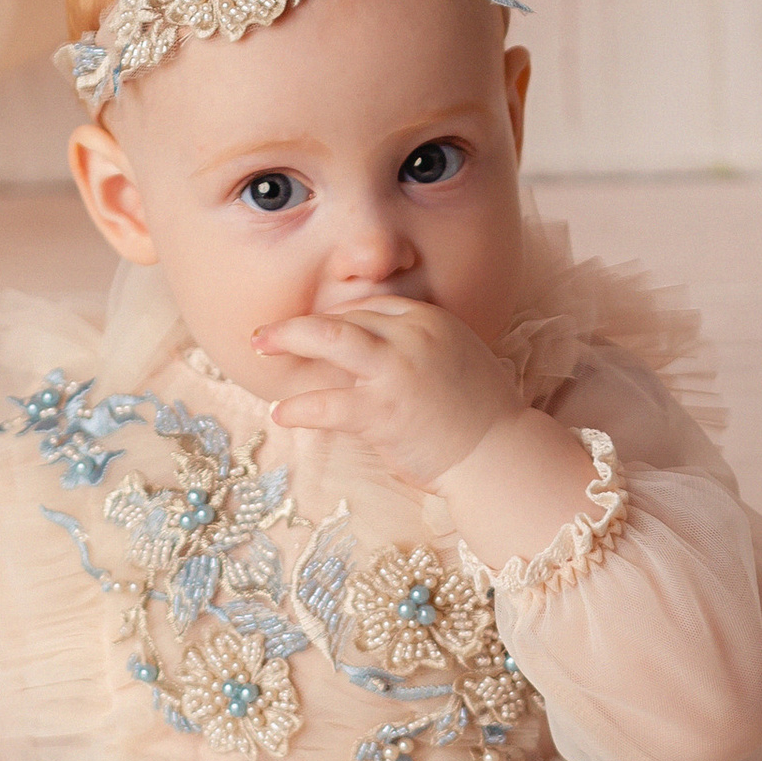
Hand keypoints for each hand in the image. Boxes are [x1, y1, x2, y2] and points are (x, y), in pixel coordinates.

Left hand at [253, 297, 522, 489]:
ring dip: (287, 339)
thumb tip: (383, 349)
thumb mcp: (459, 360)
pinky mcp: (383, 411)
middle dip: (299, 322)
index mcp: (433, 320)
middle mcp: (413, 336)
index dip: (339, 317)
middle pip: (344, 315)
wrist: (502, 455)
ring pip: (328, 339)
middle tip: (265, 333)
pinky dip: (300, 408)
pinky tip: (282, 414)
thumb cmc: (483, 416)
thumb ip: (423, 346)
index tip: (317, 330)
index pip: (373, 305)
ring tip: (259, 349)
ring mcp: (396, 371)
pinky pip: (327, 403)